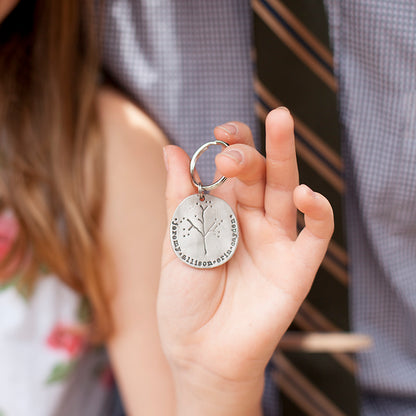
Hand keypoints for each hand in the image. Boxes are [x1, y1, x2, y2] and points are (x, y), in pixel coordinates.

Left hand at [157, 108, 333, 411]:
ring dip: (286, 158)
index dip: (230, 149)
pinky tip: (304, 194)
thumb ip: (180, 199)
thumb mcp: (177, 245)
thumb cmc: (184, 302)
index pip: (233, 171)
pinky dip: (317, 211)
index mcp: (223, 215)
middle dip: (251, 152)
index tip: (218, 136)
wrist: (201, 353)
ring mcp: (276, 241)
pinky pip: (316, 233)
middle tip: (232, 148)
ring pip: (288, 191)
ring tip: (279, 124)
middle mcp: (252, 222)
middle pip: (261, 175)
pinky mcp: (298, 266)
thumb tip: (173, 150)